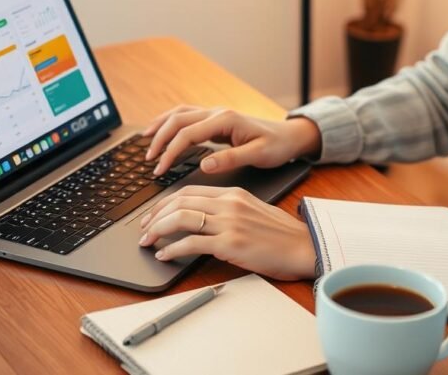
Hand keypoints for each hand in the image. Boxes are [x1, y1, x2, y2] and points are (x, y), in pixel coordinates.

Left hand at [137, 185, 316, 279]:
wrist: (304, 247)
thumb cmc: (282, 234)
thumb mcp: (253, 211)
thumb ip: (227, 210)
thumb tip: (202, 219)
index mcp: (233, 193)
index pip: (188, 191)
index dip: (165, 203)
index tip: (153, 215)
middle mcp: (228, 204)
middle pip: (179, 202)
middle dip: (154, 216)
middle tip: (143, 229)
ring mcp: (229, 223)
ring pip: (181, 218)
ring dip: (157, 230)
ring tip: (148, 241)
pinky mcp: (230, 244)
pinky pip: (191, 243)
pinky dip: (172, 249)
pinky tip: (165, 255)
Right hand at [142, 105, 320, 175]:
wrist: (290, 136)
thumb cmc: (277, 146)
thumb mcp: (258, 155)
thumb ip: (231, 158)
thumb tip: (204, 165)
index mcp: (225, 120)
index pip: (187, 134)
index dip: (170, 152)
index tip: (159, 170)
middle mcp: (217, 113)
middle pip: (178, 120)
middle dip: (159, 139)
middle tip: (148, 161)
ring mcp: (215, 114)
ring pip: (180, 114)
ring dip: (161, 126)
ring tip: (145, 141)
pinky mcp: (216, 120)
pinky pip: (187, 117)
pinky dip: (171, 123)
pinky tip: (162, 131)